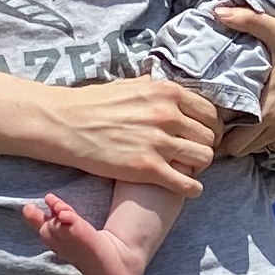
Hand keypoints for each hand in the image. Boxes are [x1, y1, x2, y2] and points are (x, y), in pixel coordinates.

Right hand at [44, 75, 220, 194]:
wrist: (65, 124)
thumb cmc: (92, 104)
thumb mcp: (129, 86)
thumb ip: (153, 88)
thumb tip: (163, 86)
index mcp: (167, 92)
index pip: (209, 112)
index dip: (209, 126)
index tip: (201, 135)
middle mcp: (168, 114)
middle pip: (209, 136)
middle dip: (204, 146)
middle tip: (193, 154)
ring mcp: (159, 142)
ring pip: (204, 158)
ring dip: (200, 166)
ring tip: (187, 169)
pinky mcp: (148, 168)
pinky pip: (189, 184)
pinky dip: (193, 188)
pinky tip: (187, 187)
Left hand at [215, 4, 274, 155]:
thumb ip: (247, 21)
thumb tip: (218, 10)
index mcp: (268, 109)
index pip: (232, 141)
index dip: (220, 130)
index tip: (218, 115)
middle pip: (242, 150)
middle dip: (233, 138)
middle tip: (231, 117)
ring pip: (262, 148)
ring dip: (254, 137)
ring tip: (252, 115)